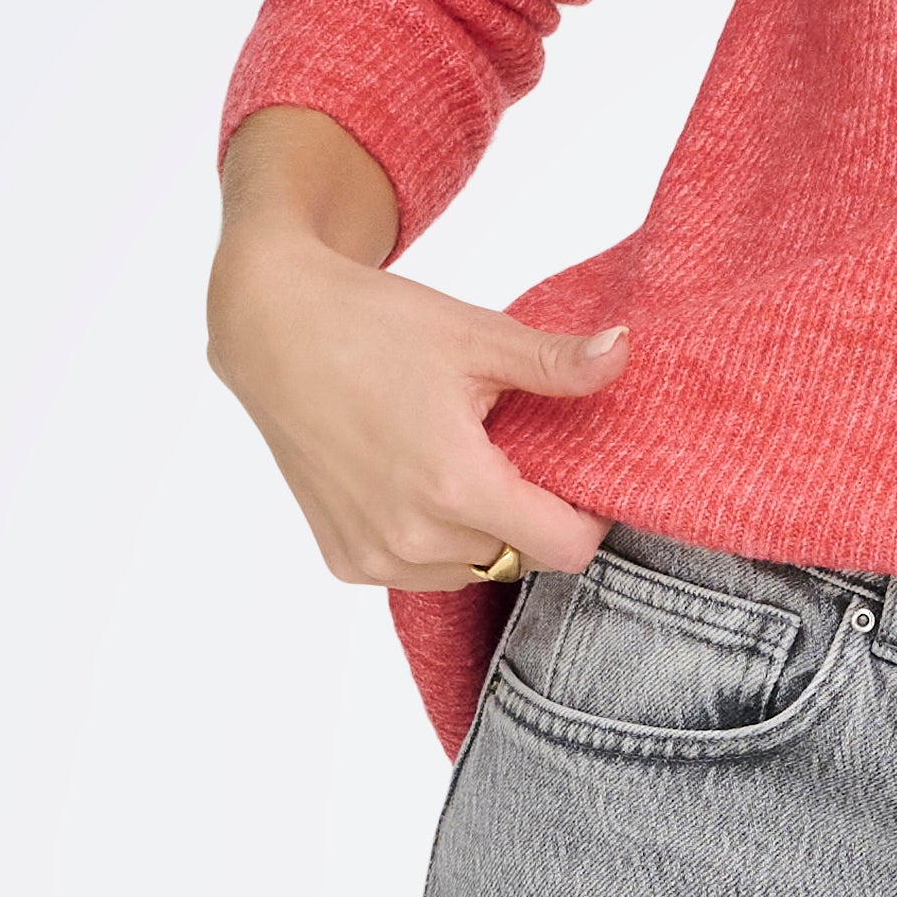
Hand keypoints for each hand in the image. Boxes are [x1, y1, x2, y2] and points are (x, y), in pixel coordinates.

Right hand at [206, 102, 623, 587]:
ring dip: (482, 532)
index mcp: (456, 486)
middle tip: (507, 452)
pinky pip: (422, 571)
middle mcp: (414, 537)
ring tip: (455, 462)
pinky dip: (434, 538)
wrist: (271, 329)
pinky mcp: (346, 561)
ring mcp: (375, 556)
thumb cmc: (372, 325)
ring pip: (472, 569)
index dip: (586, 516)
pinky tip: (415, 480)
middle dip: (529, 514)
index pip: (565, 549)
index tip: (574, 476)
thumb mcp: (476, 336)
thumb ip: (557, 363)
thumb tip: (624, 351)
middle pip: (520, 557)